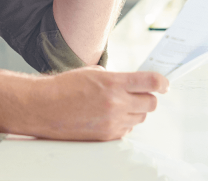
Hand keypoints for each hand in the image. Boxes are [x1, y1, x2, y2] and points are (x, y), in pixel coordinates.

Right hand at [28, 67, 167, 140]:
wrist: (43, 107)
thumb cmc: (63, 88)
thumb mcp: (92, 72)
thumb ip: (115, 77)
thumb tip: (131, 83)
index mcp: (113, 83)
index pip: (151, 82)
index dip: (162, 82)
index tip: (164, 84)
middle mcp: (116, 103)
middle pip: (151, 103)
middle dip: (148, 97)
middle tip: (139, 93)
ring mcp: (112, 122)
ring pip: (140, 118)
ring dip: (135, 110)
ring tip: (118, 104)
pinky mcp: (107, 136)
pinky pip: (127, 130)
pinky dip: (124, 123)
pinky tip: (109, 116)